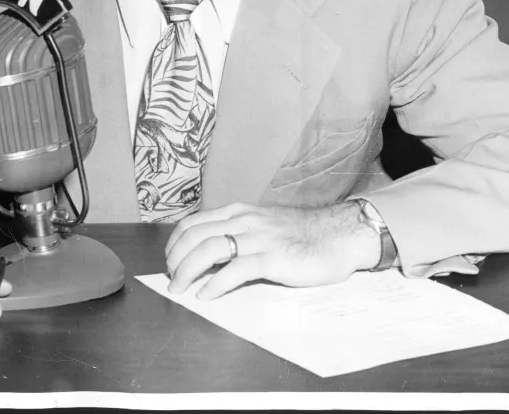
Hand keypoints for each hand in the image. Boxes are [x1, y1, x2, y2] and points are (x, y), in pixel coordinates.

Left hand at [164, 201, 379, 300]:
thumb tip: (211, 253)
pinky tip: (206, 295)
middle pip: (195, 235)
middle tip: (171, 279)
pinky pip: (235, 270)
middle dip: (175, 259)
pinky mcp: (272, 259)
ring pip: (210, 249)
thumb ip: (240, 233)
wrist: (338, 235)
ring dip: (187, 271)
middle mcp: (245, 221)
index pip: (194, 222)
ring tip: (180, 289)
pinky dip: (214, 284)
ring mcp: (259, 239)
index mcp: (240, 212)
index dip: (175, 242)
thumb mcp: (264, 225)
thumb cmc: (302, 235)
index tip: (170, 260)